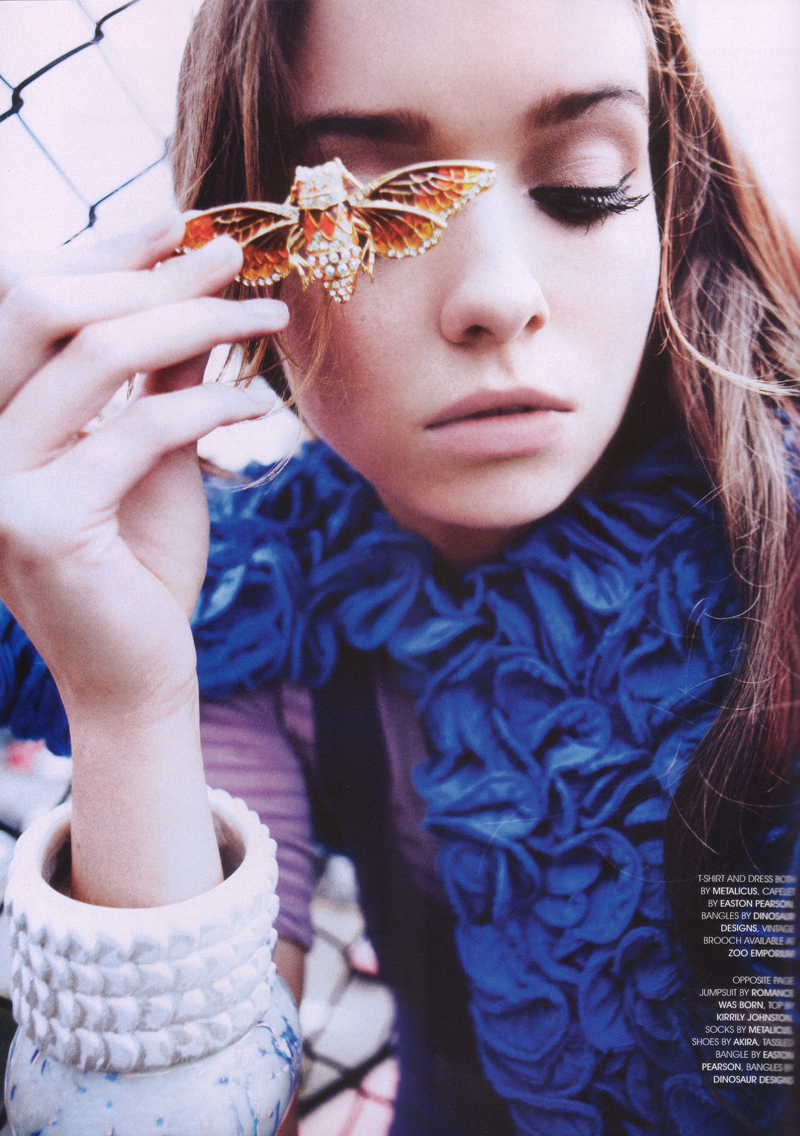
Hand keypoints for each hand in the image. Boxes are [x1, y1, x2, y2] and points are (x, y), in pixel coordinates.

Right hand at [0, 216, 288, 904]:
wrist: (136, 669)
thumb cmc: (140, 559)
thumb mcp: (148, 447)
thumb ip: (156, 369)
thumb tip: (191, 273)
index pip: (25, 295)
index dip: (107, 251)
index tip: (187, 223)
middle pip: (46, 303)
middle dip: (151, 272)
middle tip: (236, 257)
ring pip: (96, 353)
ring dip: (196, 322)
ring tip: (268, 316)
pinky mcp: (39, 525)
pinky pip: (139, 429)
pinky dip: (209, 404)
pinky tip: (256, 403)